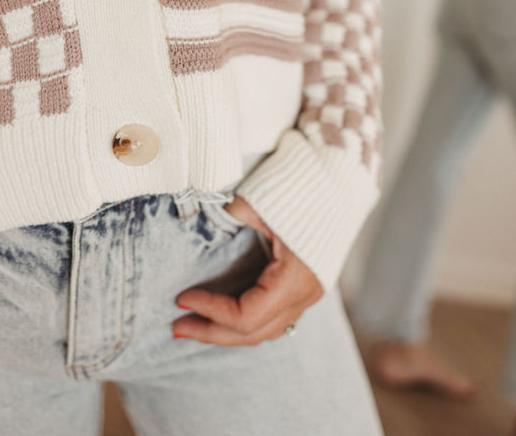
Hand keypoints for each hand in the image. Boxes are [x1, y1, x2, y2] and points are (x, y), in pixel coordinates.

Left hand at [173, 196, 323, 345]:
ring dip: (226, 331)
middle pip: (252, 332)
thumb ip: (234, 213)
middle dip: (211, 331)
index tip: (183, 297)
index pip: (246, 315)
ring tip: (193, 325)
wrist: (339, 183)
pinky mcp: (304, 288)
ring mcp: (307, 295)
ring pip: (263, 331)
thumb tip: (204, 217)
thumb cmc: (302, 189)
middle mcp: (303, 295)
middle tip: (176, 327)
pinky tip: (224, 316)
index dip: (212, 310)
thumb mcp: (263, 200)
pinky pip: (272, 318)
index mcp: (294, 278)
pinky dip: (245, 321)